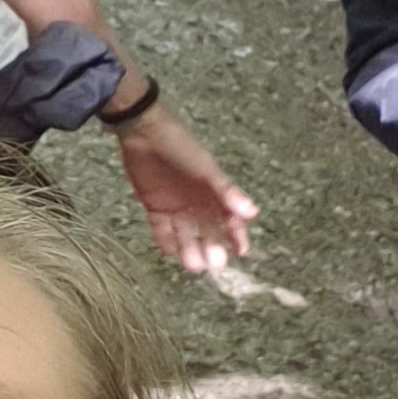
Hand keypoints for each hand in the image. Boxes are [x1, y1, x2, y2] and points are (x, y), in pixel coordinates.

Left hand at [113, 107, 257, 272]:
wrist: (144, 134)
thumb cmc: (181, 150)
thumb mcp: (206, 171)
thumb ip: (226, 193)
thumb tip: (252, 213)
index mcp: (213, 194)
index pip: (230, 220)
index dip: (236, 236)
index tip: (240, 252)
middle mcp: (197, 204)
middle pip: (207, 232)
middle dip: (212, 247)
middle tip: (213, 263)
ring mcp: (176, 207)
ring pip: (185, 235)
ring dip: (189, 249)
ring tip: (192, 264)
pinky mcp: (155, 208)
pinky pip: (162, 230)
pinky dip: (166, 241)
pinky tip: (170, 251)